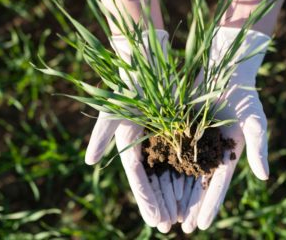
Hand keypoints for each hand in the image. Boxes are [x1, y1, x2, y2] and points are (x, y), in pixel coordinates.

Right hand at [85, 30, 181, 231]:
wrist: (146, 61)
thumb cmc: (128, 83)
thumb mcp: (113, 109)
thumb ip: (101, 136)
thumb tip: (88, 162)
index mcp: (129, 145)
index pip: (138, 180)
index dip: (146, 201)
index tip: (155, 222)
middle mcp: (145, 146)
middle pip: (155, 182)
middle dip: (162, 204)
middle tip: (170, 228)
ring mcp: (162, 139)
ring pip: (170, 173)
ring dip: (175, 195)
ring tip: (182, 216)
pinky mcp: (177, 130)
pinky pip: (185, 156)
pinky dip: (189, 173)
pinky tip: (197, 188)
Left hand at [180, 27, 270, 231]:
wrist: (225, 68)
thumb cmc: (244, 94)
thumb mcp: (255, 121)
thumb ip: (259, 148)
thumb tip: (264, 177)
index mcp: (229, 155)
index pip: (218, 185)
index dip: (210, 205)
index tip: (202, 226)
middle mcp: (209, 152)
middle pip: (197, 185)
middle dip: (191, 207)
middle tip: (181, 229)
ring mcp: (193, 142)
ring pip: (181, 173)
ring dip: (175, 193)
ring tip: (167, 214)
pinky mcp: (179, 128)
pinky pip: (169, 151)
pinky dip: (163, 168)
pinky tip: (153, 182)